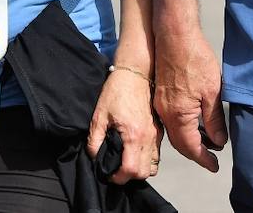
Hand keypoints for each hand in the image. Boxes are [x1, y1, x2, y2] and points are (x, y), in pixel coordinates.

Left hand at [87, 68, 162, 183]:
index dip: (118, 178)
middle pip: (143, 172)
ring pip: (153, 166)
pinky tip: (135, 152)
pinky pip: (156, 154)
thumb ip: (95, 139)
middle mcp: (148, 138)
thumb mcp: (99, 115)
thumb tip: (94, 156)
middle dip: (129, 176)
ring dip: (140, 169)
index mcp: (134, 136)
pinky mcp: (159, 131)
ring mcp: (156, 135)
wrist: (135, 73)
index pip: (130, 170)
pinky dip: (147, 159)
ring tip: (126, 162)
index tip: (109, 174)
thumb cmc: (117, 91)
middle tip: (116, 169)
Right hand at [153, 27, 225, 171]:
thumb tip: (219, 141)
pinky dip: (183, 127)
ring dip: (190, 140)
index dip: (203, 159)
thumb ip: (214, 120)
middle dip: (196, 152)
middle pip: (180, 143)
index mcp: (178, 115)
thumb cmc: (195, 60)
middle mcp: (165, 113)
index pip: (190, 148)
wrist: (174, 36)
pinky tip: (195, 123)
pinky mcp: (161, 95)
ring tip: (208, 140)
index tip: (215, 166)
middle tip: (212, 156)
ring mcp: (160, 104)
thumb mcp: (212, 92)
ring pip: (174, 132)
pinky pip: (170, 120)